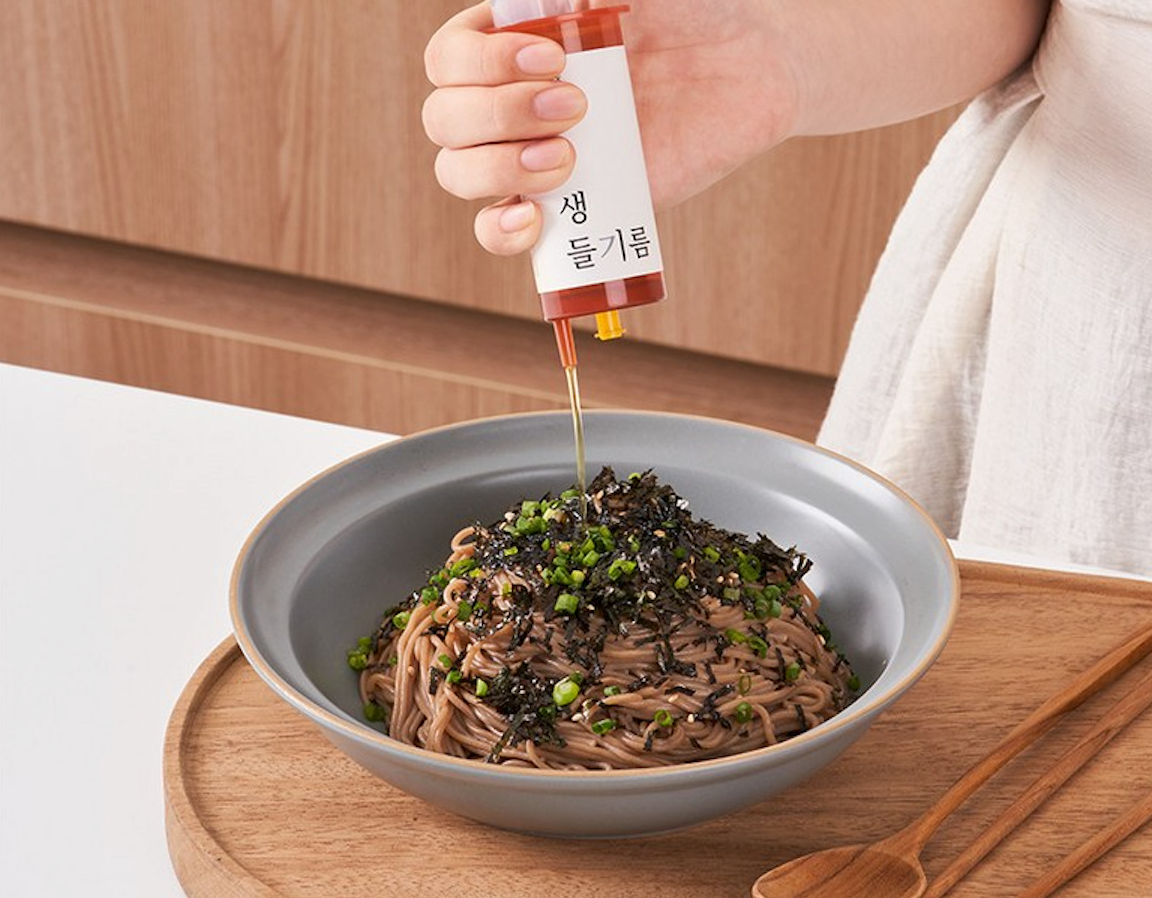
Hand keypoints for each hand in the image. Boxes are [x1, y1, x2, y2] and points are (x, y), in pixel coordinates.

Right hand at [422, 1, 797, 255]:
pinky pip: (496, 230)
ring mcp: (529, 155)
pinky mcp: (563, 204)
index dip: (481, 64)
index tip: (552, 58)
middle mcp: (509, 98)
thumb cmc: (692, 10)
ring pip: (458, 173)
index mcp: (509, 41)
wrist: (750, 66)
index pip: (447, 59)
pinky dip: (500, 232)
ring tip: (568, 158)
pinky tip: (534, 218)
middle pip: (444, 120)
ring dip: (497, 170)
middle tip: (577, 107)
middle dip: (498, 116)